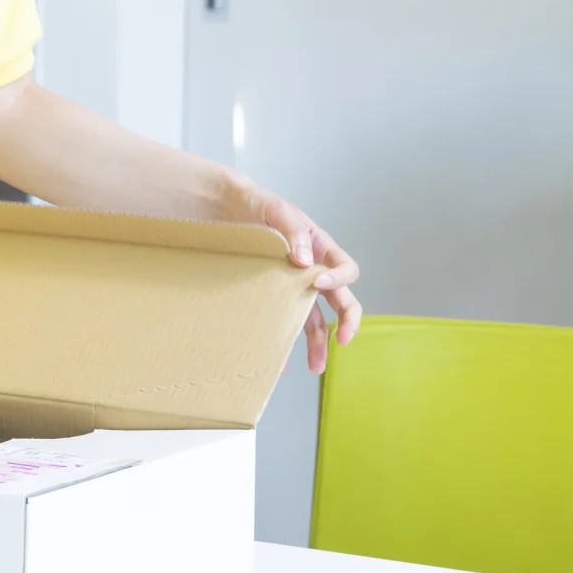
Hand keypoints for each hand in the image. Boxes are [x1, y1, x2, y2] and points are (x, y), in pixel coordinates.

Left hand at [238, 187, 362, 373]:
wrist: (225, 211)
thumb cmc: (255, 205)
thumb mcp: (276, 209)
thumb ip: (292, 230)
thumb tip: (303, 260)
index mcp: (319, 247)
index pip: (345, 267)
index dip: (340, 277)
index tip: (320, 282)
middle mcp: (312, 271)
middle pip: (340, 299)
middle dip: (347, 320)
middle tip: (345, 338)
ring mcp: (294, 288)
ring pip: (316, 319)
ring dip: (320, 343)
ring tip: (316, 367)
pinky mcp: (275, 300)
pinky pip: (286, 323)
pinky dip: (282, 342)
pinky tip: (277, 360)